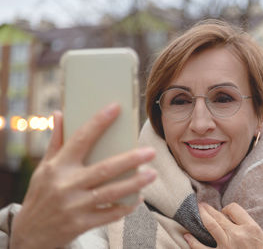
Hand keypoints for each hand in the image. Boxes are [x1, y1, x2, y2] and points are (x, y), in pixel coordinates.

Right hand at [10, 104, 156, 248]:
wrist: (30, 234)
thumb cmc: (41, 194)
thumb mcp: (44, 168)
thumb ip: (56, 141)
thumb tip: (59, 112)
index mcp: (58, 166)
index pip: (80, 139)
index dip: (98, 122)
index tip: (115, 107)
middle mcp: (66, 185)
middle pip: (104, 168)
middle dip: (130, 159)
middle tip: (150, 151)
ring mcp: (74, 206)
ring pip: (111, 192)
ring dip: (134, 183)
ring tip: (152, 174)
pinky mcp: (81, 224)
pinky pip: (109, 215)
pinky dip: (125, 207)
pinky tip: (138, 199)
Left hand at [184, 202, 262, 248]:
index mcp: (251, 228)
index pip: (234, 209)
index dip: (229, 208)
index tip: (227, 212)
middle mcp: (237, 234)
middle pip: (219, 215)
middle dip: (209, 209)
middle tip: (202, 205)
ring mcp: (226, 246)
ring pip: (210, 226)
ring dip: (202, 216)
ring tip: (197, 211)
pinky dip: (192, 242)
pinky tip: (187, 236)